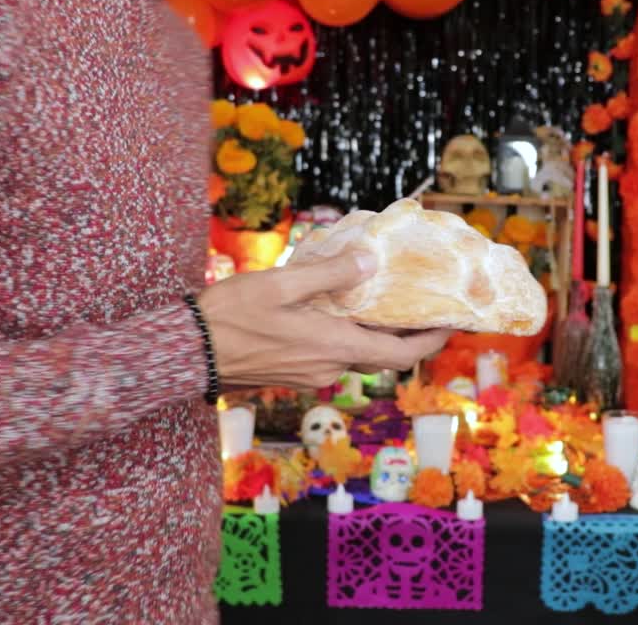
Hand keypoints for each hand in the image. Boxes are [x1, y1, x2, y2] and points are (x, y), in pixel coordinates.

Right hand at [197, 251, 452, 389]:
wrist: (187, 353)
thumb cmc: (230, 317)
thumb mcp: (281, 283)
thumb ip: (330, 273)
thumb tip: (369, 262)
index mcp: (334, 348)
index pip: (400, 355)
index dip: (430, 342)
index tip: (450, 324)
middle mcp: (328, 369)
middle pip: (379, 354)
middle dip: (400, 332)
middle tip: (417, 303)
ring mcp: (309, 376)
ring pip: (352, 353)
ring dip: (366, 331)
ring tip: (373, 296)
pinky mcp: (291, 375)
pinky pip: (328, 355)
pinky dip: (340, 335)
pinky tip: (330, 308)